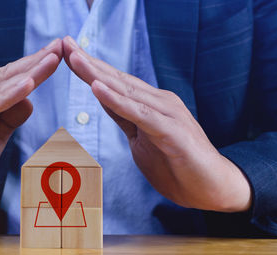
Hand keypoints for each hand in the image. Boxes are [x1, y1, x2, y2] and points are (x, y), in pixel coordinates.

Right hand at [0, 39, 62, 207]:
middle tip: (62, 45)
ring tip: (52, 58)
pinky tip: (27, 84)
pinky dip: (8, 95)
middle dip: (37, 60)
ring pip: (1, 86)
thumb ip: (8, 120)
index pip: (11, 80)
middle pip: (9, 76)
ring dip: (28, 71)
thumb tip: (29, 101)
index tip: (58, 55)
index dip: (35, 67)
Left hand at [63, 36, 250, 211]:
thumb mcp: (141, 139)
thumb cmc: (177, 165)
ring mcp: (167, 114)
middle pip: (117, 80)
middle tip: (64, 42)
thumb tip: (104, 99)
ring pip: (126, 91)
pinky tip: (98, 88)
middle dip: (88, 62)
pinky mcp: (172, 131)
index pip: (114, 83)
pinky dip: (118, 101)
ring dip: (97, 75)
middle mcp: (158, 102)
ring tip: (74, 58)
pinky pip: (140, 114)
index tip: (66, 52)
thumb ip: (125, 118)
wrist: (213, 189)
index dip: (89, 68)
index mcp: (149, 104)